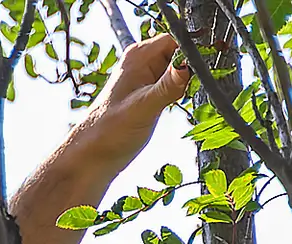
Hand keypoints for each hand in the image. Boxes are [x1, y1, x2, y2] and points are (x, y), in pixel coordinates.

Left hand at [70, 34, 193, 171]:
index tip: (198, 74)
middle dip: (188, 71)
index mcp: (138, 56)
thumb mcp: (144, 107)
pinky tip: (173, 107)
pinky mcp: (148, 93)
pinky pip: (171, 85)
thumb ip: (168, 86)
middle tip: (186, 92)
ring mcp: (145, 77)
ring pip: (176, 71)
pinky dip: (177, 94)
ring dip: (184, 85)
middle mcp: (141, 62)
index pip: (174, 40)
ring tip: (175, 102)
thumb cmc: (109, 131)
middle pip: (178, 54)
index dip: (190, 54)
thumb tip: (187, 66)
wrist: (93, 155)